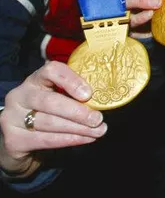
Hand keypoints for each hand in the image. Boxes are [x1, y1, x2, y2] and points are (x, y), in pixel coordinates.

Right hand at [0, 62, 106, 177]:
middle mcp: (19, 96)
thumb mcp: (56, 98)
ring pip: (49, 123)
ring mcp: (12, 118)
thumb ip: (73, 95)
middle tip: (98, 119)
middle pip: (50, 101)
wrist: (18, 141)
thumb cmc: (46, 114)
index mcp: (34, 80)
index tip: (89, 94)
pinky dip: (69, 140)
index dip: (71, 80)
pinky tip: (85, 139)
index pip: (51, 71)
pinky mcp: (13, 140)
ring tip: (98, 131)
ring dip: (78, 128)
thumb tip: (104, 98)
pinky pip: (45, 140)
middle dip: (78, 112)